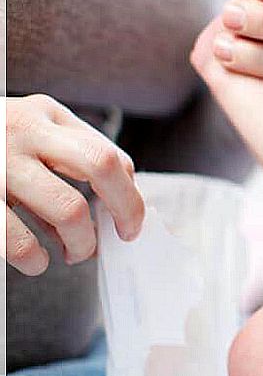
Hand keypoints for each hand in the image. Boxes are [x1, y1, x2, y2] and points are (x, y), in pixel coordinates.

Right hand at [4, 95, 144, 274]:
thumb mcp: (27, 132)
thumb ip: (68, 157)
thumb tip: (115, 208)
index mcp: (43, 113)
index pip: (109, 153)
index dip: (129, 194)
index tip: (130, 222)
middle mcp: (23, 130)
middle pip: (102, 167)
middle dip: (123, 209)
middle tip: (117, 239)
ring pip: (68, 209)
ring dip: (80, 243)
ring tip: (73, 254)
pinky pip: (18, 238)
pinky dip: (36, 258)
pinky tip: (36, 261)